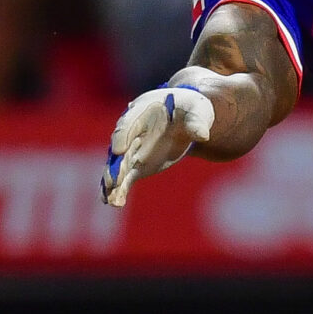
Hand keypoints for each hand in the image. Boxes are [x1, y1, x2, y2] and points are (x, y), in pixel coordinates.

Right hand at [101, 83, 214, 207]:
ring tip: (110, 198)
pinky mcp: (136, 166)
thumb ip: (196, 122)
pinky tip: (115, 203)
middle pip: (119, 149)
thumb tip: (203, 135)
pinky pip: (125, 178)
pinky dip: (119, 190)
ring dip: (113, 182)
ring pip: (118, 167)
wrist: (187, 120)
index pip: (127, 124)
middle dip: (115, 165)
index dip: (122, 136)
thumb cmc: (190, 110)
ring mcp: (131, 150)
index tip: (119, 150)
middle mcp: (130, 132)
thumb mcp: (197, 111)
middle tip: (111, 180)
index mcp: (141, 112)